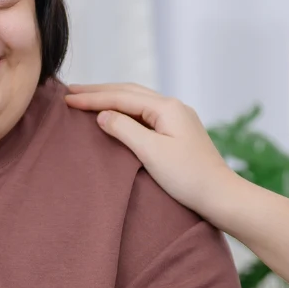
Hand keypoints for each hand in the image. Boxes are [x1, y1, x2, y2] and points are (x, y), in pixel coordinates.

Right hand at [65, 83, 237, 222]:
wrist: (220, 195)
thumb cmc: (188, 177)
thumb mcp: (152, 152)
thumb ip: (125, 130)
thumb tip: (103, 115)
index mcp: (167, 107)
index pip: (121, 97)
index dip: (92, 98)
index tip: (67, 99)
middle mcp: (173, 107)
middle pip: (129, 92)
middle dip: (99, 92)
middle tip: (71, 92)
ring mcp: (177, 118)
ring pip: (137, 101)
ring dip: (111, 98)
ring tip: (88, 99)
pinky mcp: (178, 132)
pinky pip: (145, 113)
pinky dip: (125, 110)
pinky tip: (116, 114)